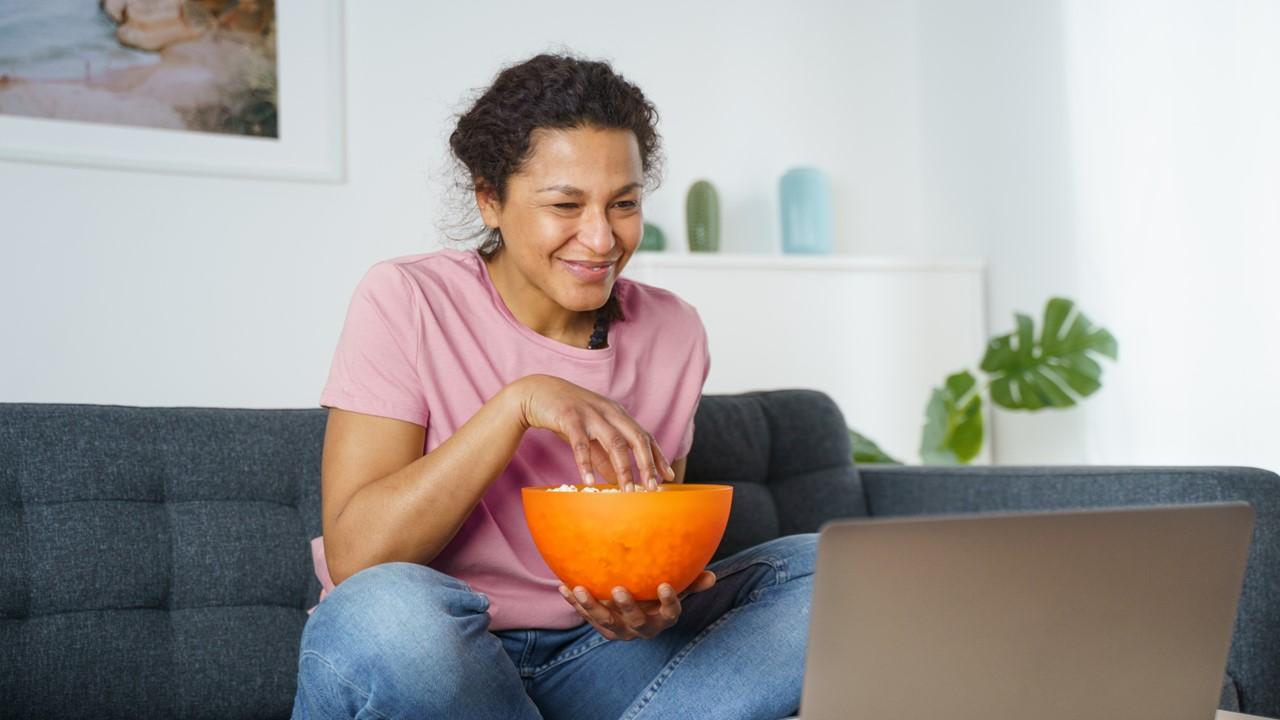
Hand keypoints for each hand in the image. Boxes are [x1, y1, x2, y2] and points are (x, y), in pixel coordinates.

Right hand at [515, 374, 675, 490]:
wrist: (537, 392)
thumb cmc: (568, 415)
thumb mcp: (591, 435)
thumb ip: (605, 457)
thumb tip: (620, 481)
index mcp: (618, 414)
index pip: (644, 436)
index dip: (657, 456)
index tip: (668, 476)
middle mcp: (609, 411)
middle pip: (636, 438)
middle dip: (647, 464)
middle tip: (652, 488)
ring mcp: (591, 413)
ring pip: (614, 442)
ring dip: (623, 468)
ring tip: (627, 491)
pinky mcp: (570, 417)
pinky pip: (581, 444)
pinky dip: (586, 463)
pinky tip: (588, 481)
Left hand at [558, 571, 716, 640]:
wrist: (634, 612)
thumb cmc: (657, 594)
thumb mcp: (676, 588)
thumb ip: (690, 582)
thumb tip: (711, 576)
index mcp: (662, 619)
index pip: (670, 613)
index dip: (668, 602)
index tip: (663, 585)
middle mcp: (641, 628)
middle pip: (634, 622)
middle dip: (626, 607)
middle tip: (618, 589)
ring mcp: (619, 630)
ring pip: (604, 622)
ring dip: (590, 606)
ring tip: (579, 588)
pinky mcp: (600, 626)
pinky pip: (585, 616)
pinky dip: (573, 603)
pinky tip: (563, 586)